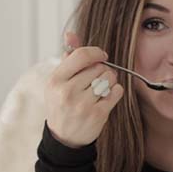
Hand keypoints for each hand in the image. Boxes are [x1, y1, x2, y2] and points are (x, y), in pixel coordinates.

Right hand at [45, 32, 123, 147]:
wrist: (64, 137)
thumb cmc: (62, 104)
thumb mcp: (59, 81)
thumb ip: (68, 58)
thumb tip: (71, 34)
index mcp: (56, 80)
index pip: (82, 55)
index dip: (96, 52)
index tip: (102, 56)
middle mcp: (67, 92)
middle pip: (99, 67)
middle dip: (102, 71)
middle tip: (95, 81)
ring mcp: (83, 104)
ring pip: (109, 78)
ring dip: (109, 81)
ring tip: (99, 89)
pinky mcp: (97, 114)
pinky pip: (117, 92)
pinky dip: (115, 92)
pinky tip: (106, 97)